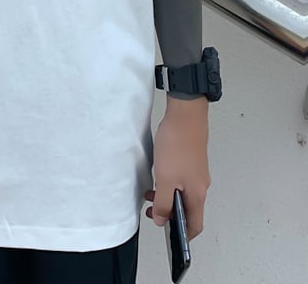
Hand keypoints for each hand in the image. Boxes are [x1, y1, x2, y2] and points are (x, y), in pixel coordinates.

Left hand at [145, 96, 210, 239]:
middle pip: (189, 209)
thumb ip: (163, 202)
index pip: (195, 224)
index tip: (170, 235)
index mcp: (198, 193)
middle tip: (152, 211)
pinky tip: (158, 175)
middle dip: (170, 213)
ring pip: (184, 193)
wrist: (185, 115)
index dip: (183, 235)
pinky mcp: (191, 161)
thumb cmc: (178, 143)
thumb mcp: (165, 178)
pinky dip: (170, 184)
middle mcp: (201, 185)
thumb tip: (161, 219)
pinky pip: (181, 180)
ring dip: (168, 197)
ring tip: (151, 193)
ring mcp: (197, 172)